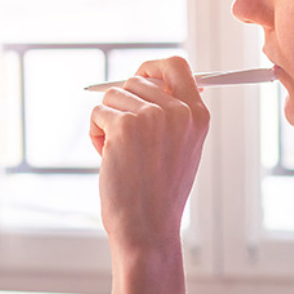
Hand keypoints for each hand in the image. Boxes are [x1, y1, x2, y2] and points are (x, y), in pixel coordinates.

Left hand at [89, 57, 209, 253]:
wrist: (148, 227)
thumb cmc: (159, 193)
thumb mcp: (181, 148)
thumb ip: (172, 113)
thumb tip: (149, 79)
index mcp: (198, 115)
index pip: (176, 66)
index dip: (152, 68)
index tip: (138, 77)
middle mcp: (178, 111)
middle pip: (135, 80)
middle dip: (122, 106)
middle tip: (126, 141)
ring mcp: (152, 116)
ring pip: (112, 96)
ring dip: (107, 123)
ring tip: (120, 154)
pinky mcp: (124, 125)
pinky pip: (97, 113)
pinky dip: (95, 135)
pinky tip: (108, 159)